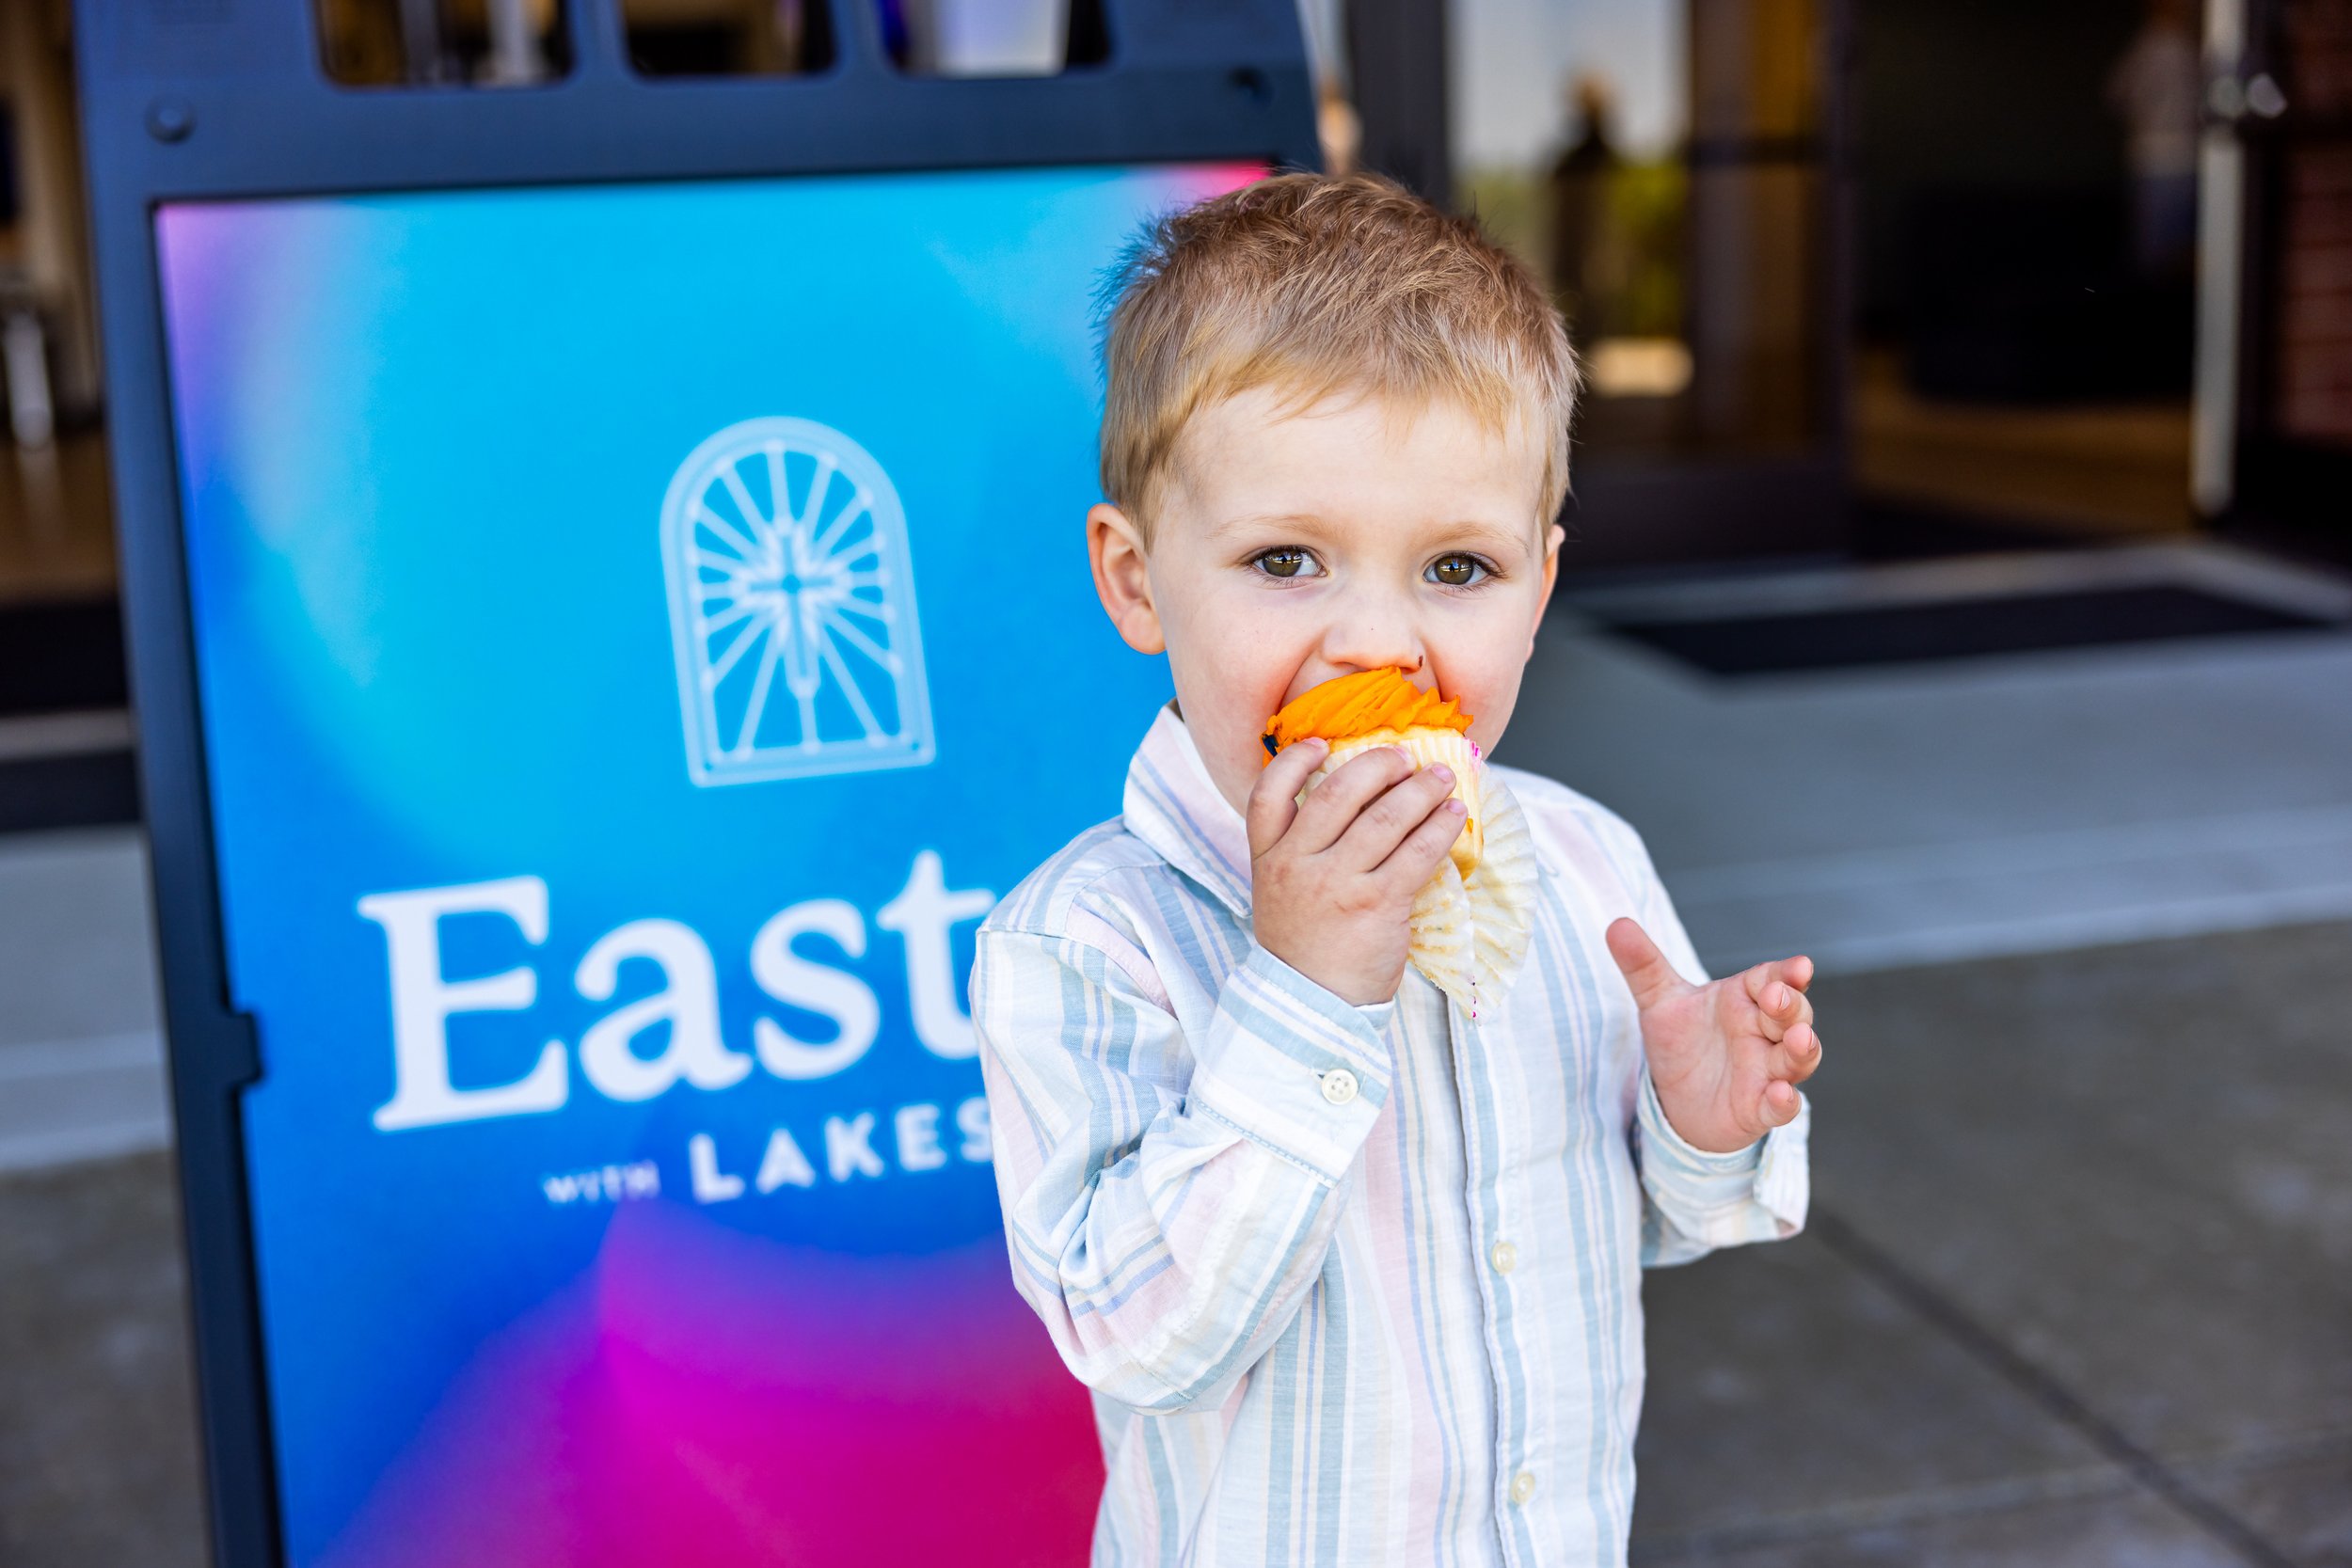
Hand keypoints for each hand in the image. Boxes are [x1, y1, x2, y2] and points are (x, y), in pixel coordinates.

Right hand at [1248, 738, 1466, 1005]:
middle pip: (1336, 794)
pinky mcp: (1377, 904)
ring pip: (1383, 818)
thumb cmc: (1306, 948)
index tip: (1321, 743)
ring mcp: (1336, 884)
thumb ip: (1302, 852)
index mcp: (1267, 860)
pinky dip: (1440, 828)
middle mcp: (1296, 866)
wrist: (1313, 1007)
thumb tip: (1362, 803)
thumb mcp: (1281, 895)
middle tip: (1404, 757)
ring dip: (1419, 791)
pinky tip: (1454, 817)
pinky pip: (1416, 853)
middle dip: (1377, 766)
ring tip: (1441, 779)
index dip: (1292, 761)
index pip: (1266, 795)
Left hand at [1605, 918, 1821, 1154]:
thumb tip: (1617, 923)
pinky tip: (1781, 1095)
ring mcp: (1767, 1071)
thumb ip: (1643, 965)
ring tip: (1799, 1038)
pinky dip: (1785, 1101)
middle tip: (1777, 996)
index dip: (1788, 973)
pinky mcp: (1760, 1108)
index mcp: (1745, 999)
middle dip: (1791, 1005)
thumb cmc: (1682, 1042)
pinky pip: (1781, 1106)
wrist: (1676, 1099)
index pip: (1773, 979)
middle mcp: (1763, 1033)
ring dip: (1803, 1048)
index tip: (1801, 966)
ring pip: (1798, 1057)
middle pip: (1792, 1014)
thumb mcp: (1659, 1002)